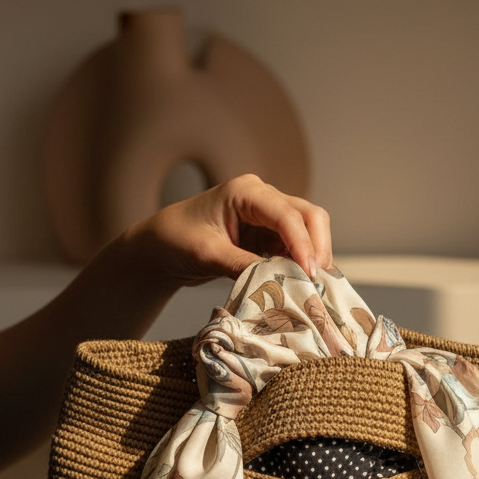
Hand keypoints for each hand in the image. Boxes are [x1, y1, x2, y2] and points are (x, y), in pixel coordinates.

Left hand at [112, 173, 332, 286]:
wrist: (159, 247)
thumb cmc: (176, 241)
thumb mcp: (207, 255)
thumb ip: (242, 265)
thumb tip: (278, 282)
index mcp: (245, 192)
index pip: (287, 215)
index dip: (303, 245)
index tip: (310, 274)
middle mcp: (262, 197)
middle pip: (309, 216)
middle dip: (318, 248)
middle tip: (318, 282)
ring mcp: (268, 215)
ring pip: (308, 232)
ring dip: (313, 258)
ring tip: (313, 287)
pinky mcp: (268, 235)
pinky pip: (295, 248)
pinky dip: (301, 265)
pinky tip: (302, 284)